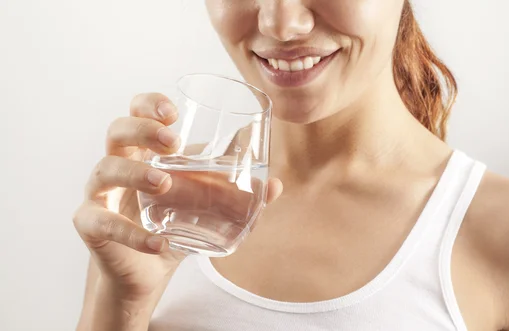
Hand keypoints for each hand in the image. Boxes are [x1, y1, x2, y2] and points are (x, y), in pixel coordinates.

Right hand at [73, 93, 282, 300]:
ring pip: (104, 170)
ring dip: (134, 172)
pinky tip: (158, 243)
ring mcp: (100, 194)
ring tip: (163, 182)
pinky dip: (132, 233)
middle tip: (172, 141)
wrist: (147, 270)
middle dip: (142, 129)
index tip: (173, 112)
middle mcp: (118, 165)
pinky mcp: (91, 225)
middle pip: (117, 131)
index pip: (136, 113)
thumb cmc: (174, 224)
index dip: (149, 104)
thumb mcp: (205, 205)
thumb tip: (276, 185)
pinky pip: (102, 223)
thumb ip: (237, 193)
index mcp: (143, 152)